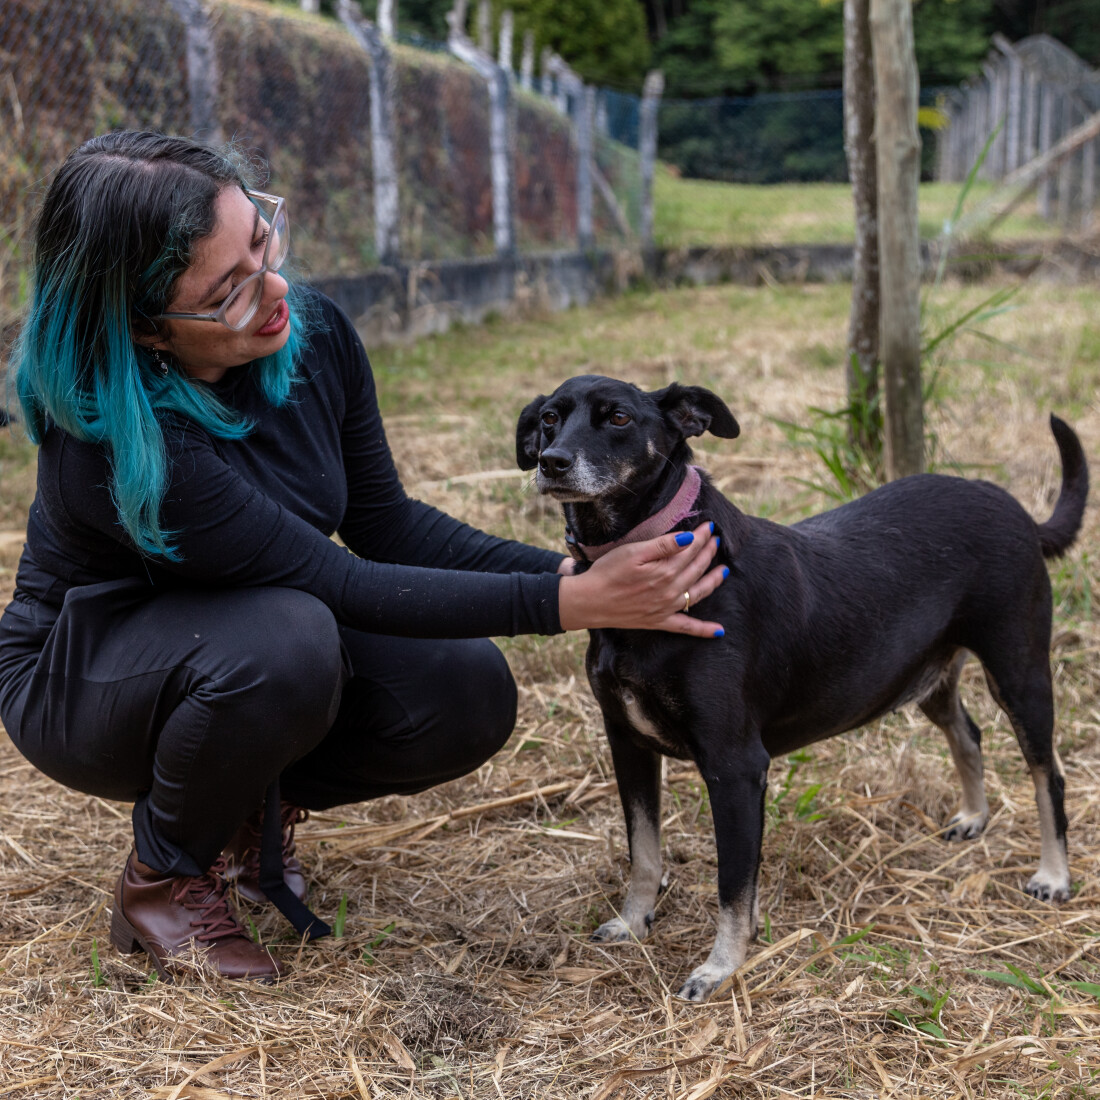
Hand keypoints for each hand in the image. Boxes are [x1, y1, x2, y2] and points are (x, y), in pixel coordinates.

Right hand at [557, 521, 726, 637]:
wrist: (589, 601)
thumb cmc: (607, 573)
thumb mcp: (633, 552)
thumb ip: (663, 546)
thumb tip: (689, 539)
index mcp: (664, 571)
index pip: (690, 550)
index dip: (701, 537)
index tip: (709, 526)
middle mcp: (670, 591)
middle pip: (696, 569)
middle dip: (708, 553)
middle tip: (716, 540)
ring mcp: (667, 608)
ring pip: (698, 593)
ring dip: (714, 581)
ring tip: (724, 571)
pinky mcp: (659, 621)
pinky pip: (686, 627)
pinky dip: (703, 630)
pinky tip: (719, 632)